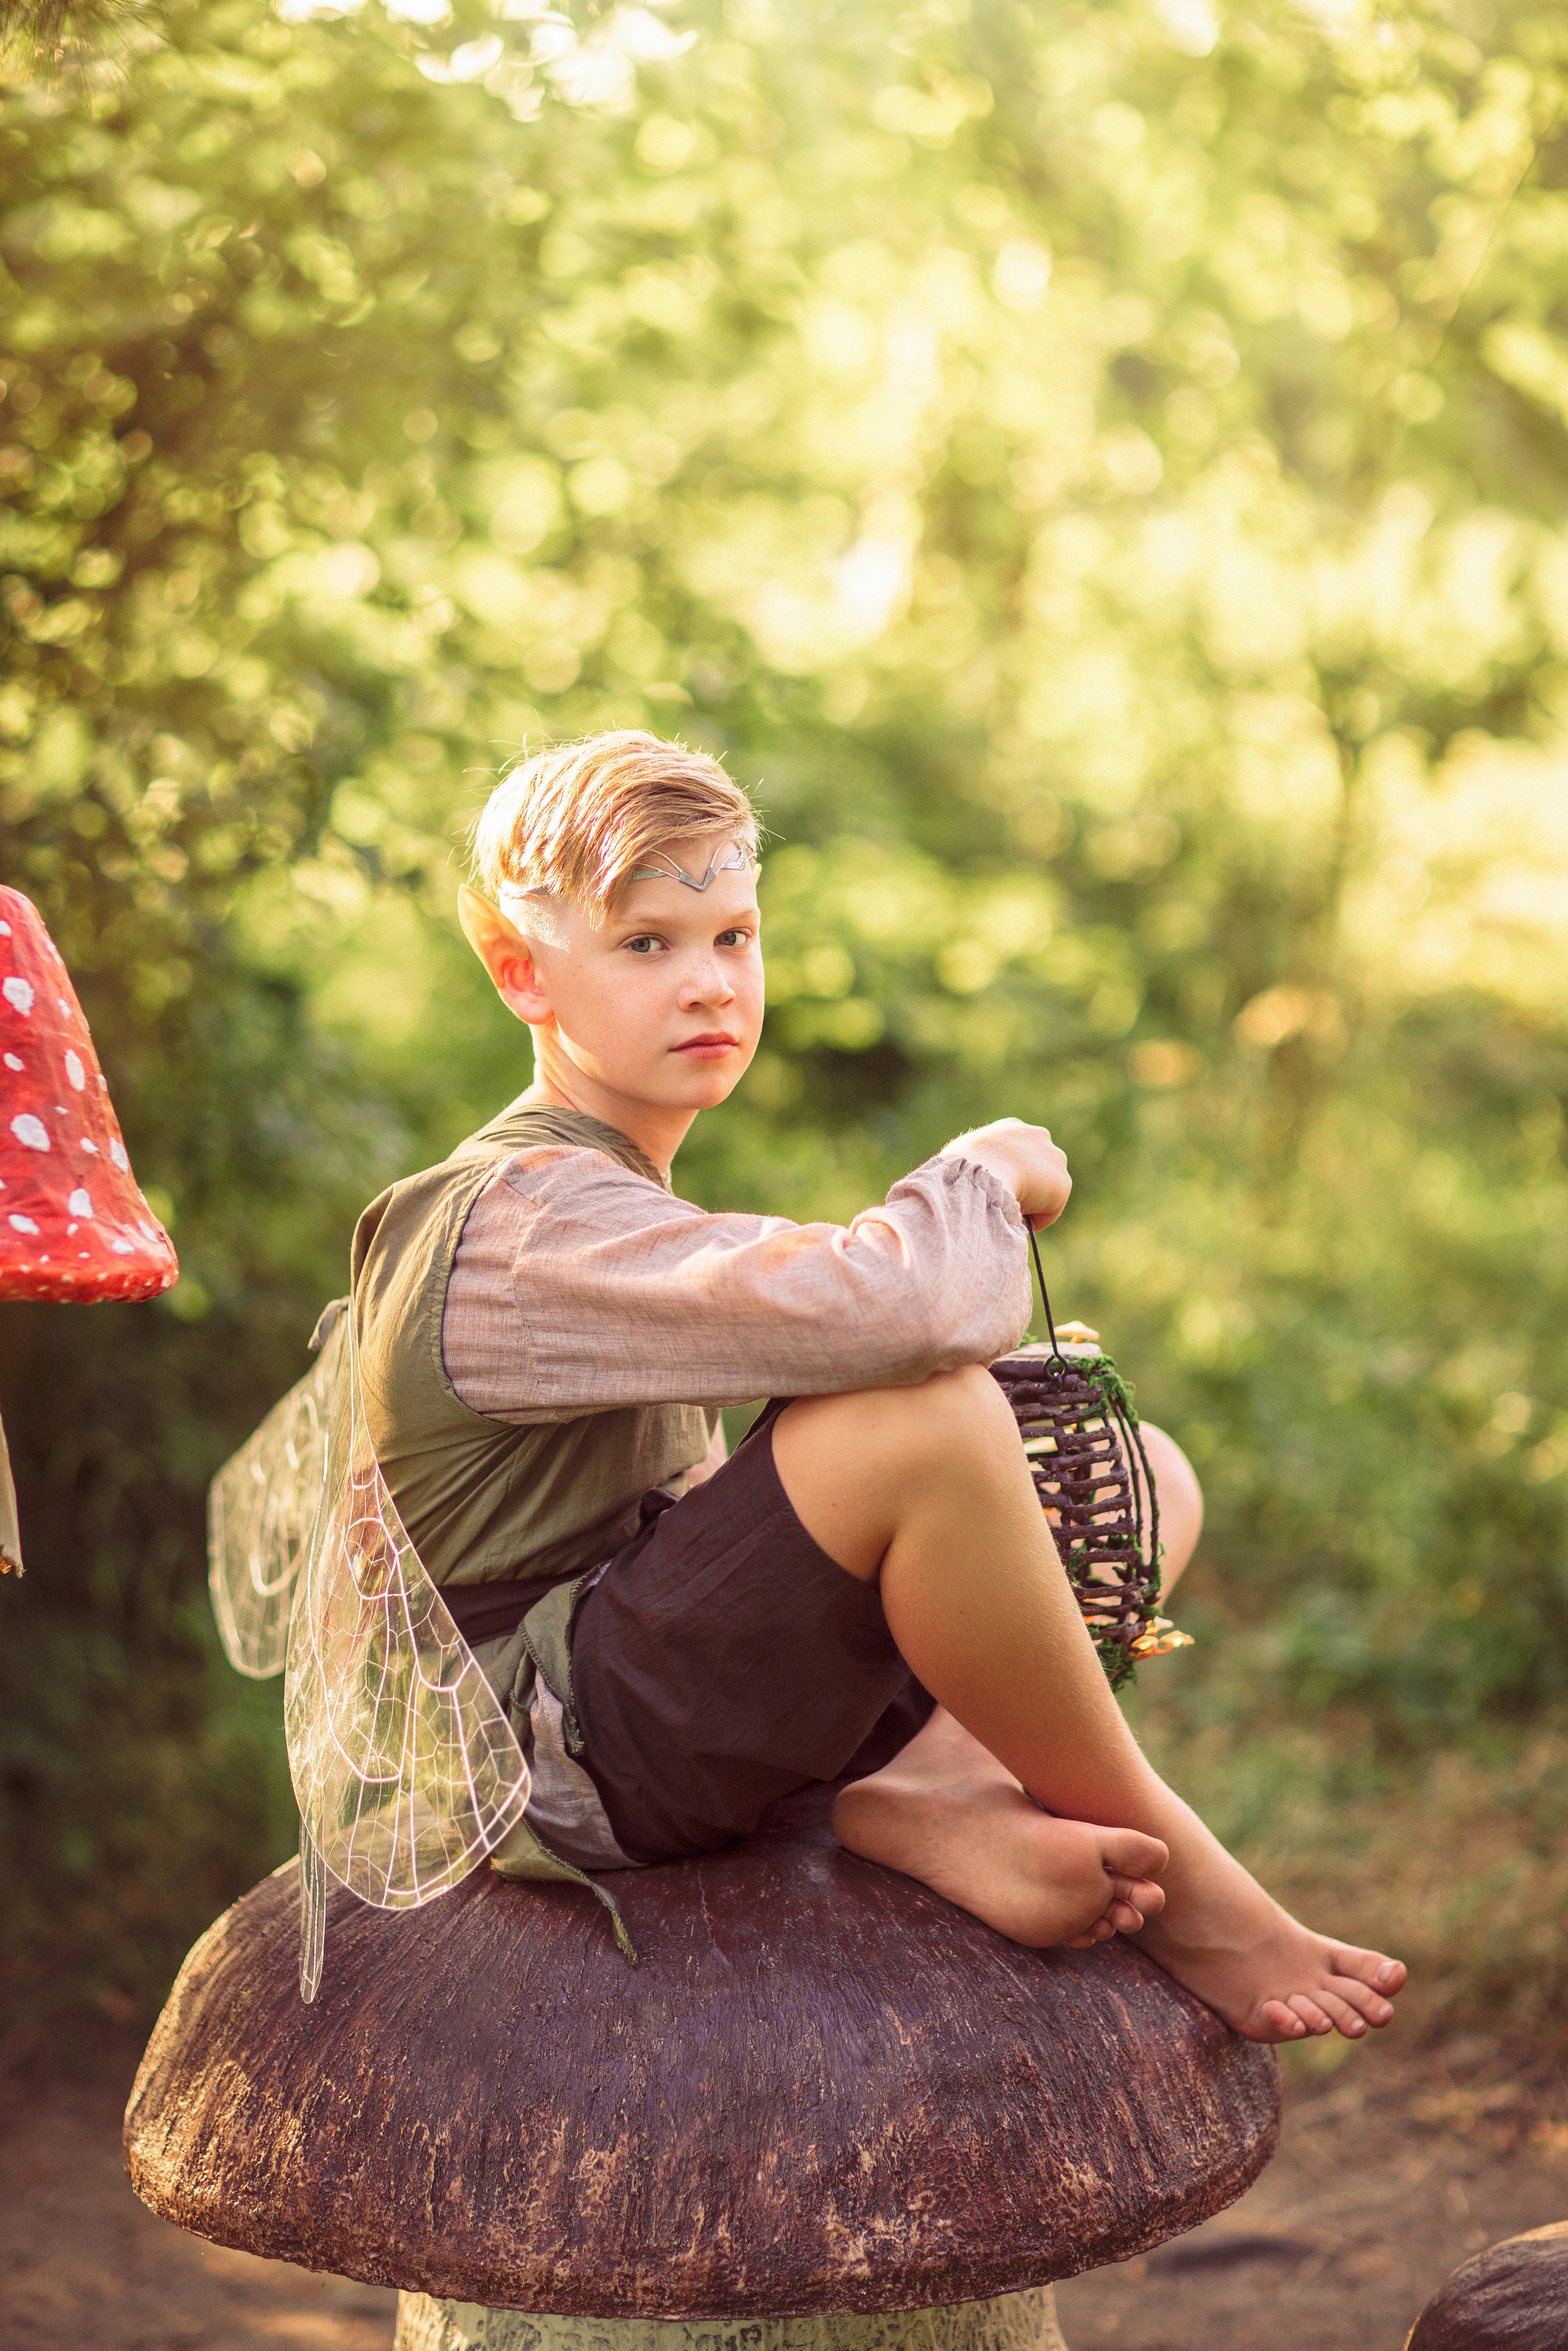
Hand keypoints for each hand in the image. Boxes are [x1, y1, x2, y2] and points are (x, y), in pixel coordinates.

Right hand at [939, 1118, 1070, 1230]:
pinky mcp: (1062, 1185)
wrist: (981, 1175)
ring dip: (1030, 1204)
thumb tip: (970, 1185)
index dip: (1007, 1171)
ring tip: (1008, 1215)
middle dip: (1025, 1186)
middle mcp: (1038, 1136)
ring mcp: (1054, 1159)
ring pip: (1044, 1191)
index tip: (998, 1188)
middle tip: (1005, 1205)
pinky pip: (1047, 1212)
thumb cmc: (961, 1168)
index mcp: (1012, 1126)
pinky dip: (1035, 1220)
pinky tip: (1016, 1219)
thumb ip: (976, 1164)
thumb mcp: (963, 1157)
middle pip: (1036, 1168)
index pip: (1016, 1150)